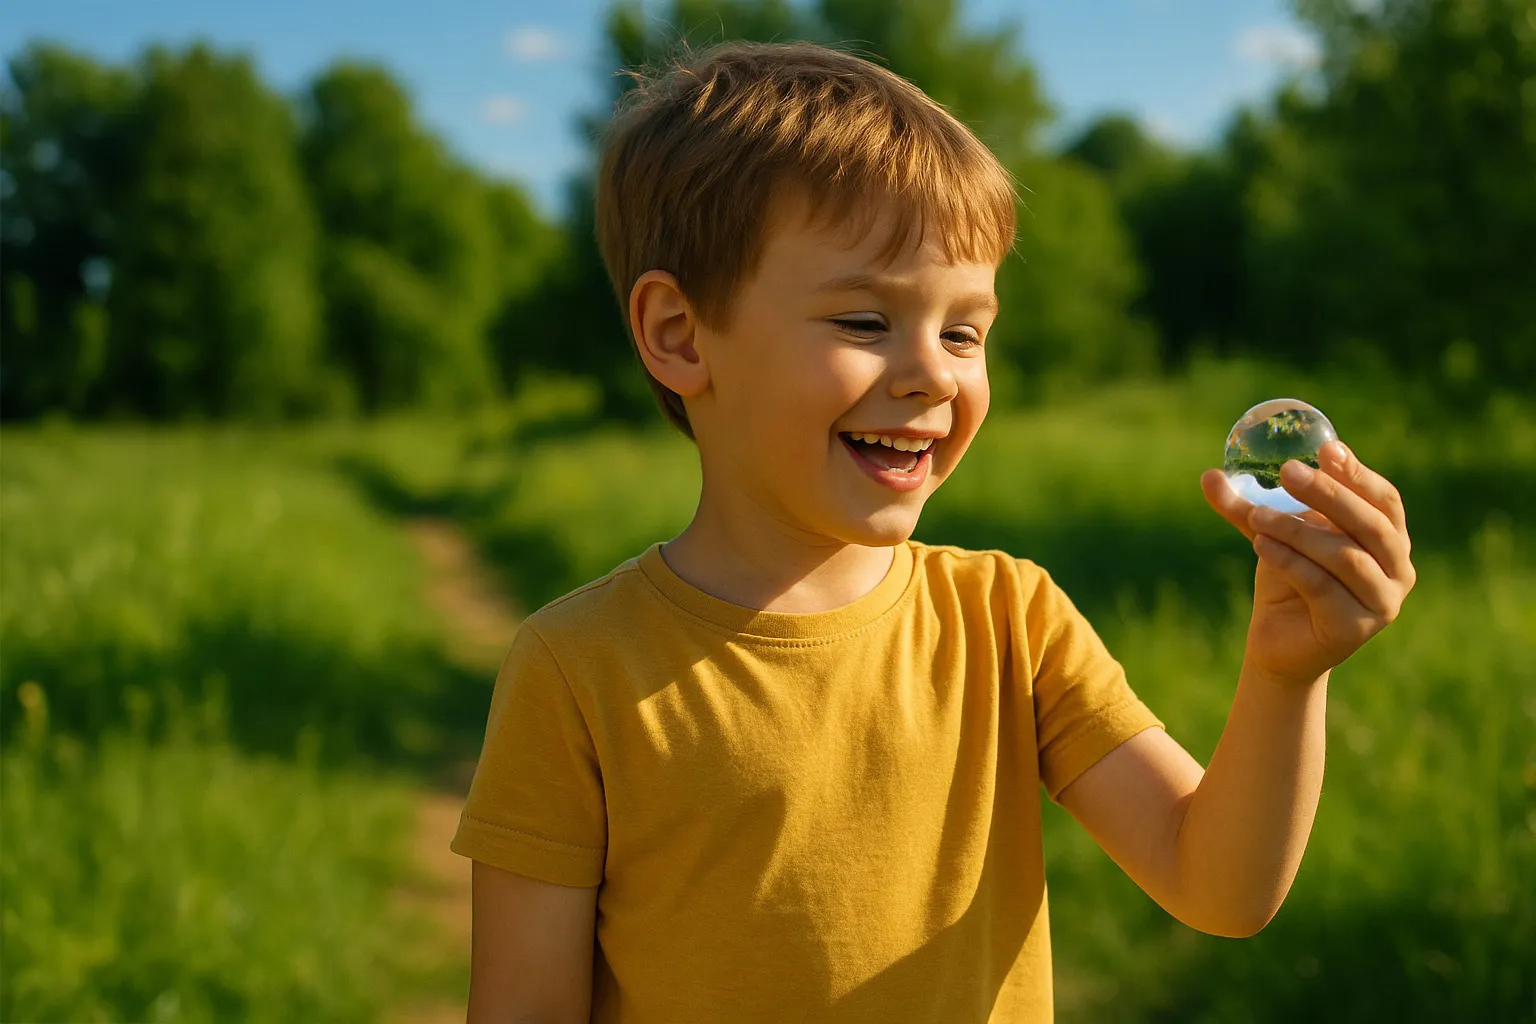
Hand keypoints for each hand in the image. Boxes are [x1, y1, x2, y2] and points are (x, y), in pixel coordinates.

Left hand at [1199, 440, 1416, 685]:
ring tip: (1256, 517)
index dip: (1358, 474)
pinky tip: (1261, 546)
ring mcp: (1382, 602)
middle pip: (1369, 524)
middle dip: (1327, 494)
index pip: (1385, 499)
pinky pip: (1322, 586)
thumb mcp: (1271, 536)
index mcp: (1389, 539)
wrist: (1279, 643)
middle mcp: (1398, 570)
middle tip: (1288, 472)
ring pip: (1343, 556)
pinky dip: (1290, 562)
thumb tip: (1209, 475)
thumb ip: (1247, 507)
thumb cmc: (1287, 581)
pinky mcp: (1354, 628)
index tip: (1327, 448)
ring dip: (1297, 531)